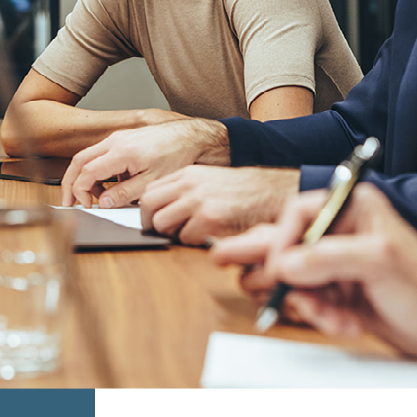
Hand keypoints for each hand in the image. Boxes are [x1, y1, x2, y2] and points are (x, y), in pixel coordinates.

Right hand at [60, 117, 229, 208]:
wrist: (192, 137)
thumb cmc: (177, 156)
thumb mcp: (152, 182)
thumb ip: (125, 194)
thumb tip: (104, 203)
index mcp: (120, 152)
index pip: (86, 172)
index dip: (80, 191)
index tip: (85, 205)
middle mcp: (115, 141)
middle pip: (79, 160)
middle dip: (70, 183)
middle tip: (69, 202)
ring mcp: (119, 137)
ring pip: (88, 156)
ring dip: (85, 177)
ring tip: (94, 198)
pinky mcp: (124, 138)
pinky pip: (102, 153)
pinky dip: (98, 170)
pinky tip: (112, 185)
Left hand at [139, 165, 299, 244]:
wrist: (269, 193)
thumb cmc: (241, 191)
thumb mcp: (208, 180)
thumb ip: (185, 190)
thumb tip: (161, 209)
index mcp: (187, 174)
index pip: (150, 191)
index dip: (147, 210)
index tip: (152, 220)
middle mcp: (189, 185)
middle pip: (148, 207)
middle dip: (151, 224)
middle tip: (163, 232)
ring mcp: (198, 201)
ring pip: (162, 224)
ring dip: (171, 234)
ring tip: (188, 234)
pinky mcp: (209, 219)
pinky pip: (184, 238)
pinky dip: (192, 242)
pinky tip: (206, 237)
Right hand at [212, 184, 416, 359]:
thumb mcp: (381, 264)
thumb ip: (330, 258)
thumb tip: (285, 263)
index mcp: (353, 207)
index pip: (300, 211)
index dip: (283, 238)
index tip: (280, 266)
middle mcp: (341, 229)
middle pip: (287, 239)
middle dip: (268, 260)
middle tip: (221, 258)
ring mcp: (336, 261)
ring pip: (294, 276)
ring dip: (309, 301)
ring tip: (336, 315)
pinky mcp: (335, 290)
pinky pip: (308, 300)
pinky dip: (321, 316)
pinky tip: (346, 322)